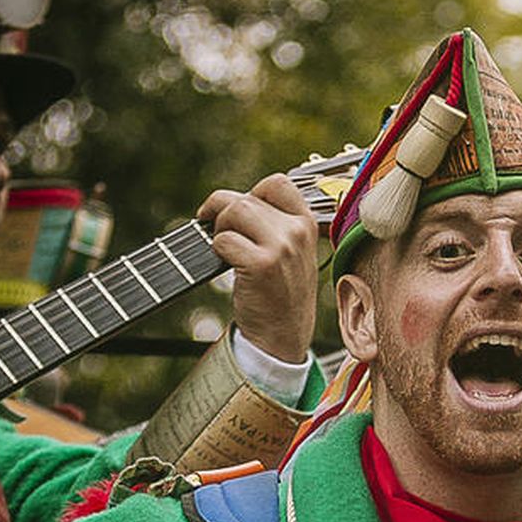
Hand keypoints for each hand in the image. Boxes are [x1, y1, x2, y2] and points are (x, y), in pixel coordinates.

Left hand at [197, 173, 319, 365]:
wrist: (282, 338)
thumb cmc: (280, 295)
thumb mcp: (291, 254)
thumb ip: (272, 224)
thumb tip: (230, 202)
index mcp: (306, 224)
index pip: (276, 183)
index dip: (249, 193)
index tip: (237, 210)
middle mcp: (297, 232)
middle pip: (245, 198)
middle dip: (221, 211)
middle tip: (215, 230)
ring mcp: (281, 248)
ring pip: (234, 211)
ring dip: (217, 228)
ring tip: (222, 248)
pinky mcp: (262, 265)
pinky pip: (224, 239)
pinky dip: (216, 250)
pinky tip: (225, 265)